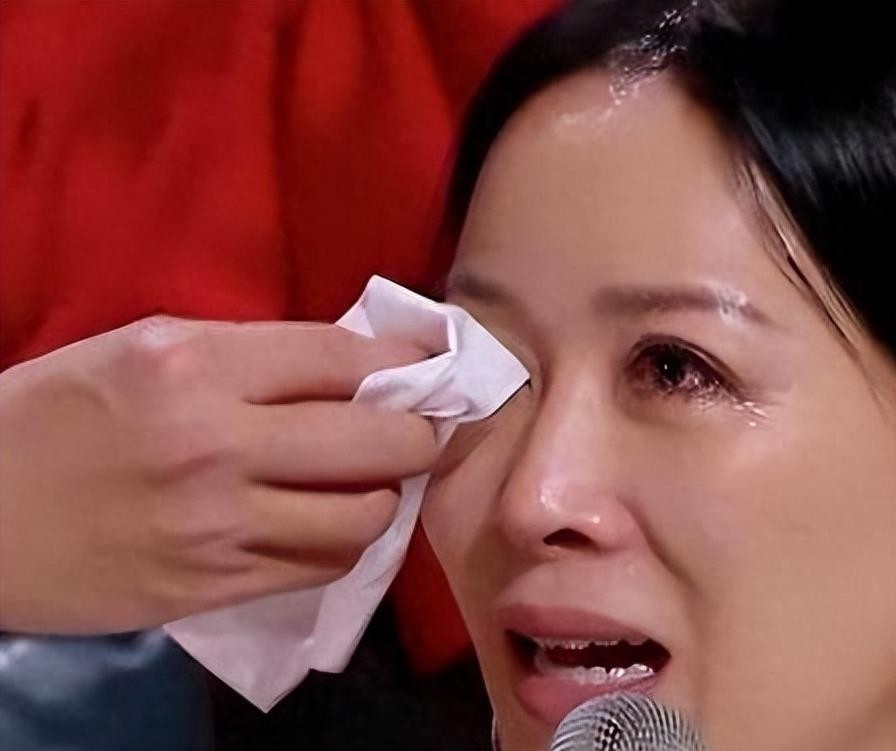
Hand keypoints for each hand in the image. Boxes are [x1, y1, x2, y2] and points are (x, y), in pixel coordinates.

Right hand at [0, 317, 436, 633]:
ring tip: (370, 484)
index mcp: (192, 365)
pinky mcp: (211, 587)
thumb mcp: (138, 351)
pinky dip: (343, 544)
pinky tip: (330, 525)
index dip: (404, 363)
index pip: (343, 358)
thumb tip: (348, 365)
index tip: (427, 369)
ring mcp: (217, 525)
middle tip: (418, 432)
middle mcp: (216, 443)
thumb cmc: (51, 416)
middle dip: (419, 435)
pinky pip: (320, 568)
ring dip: (383, 498)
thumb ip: (244, 354)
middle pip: (379, 442)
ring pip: (362, 517)